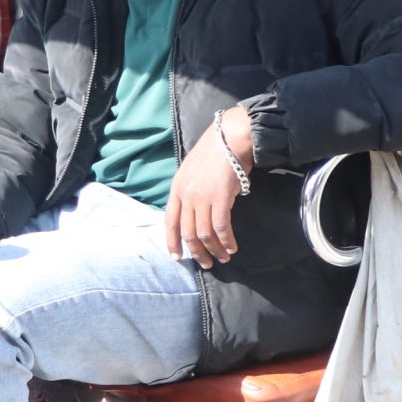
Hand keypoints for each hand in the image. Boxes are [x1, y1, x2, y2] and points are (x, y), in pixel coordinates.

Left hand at [166, 108, 251, 268]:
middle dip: (197, 252)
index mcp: (176, 188)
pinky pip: (221, 228)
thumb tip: (196, 212)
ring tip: (223, 258)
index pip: (169, 221)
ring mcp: (202, 197)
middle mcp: (186, 195)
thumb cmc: (214, 153)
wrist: (229, 137)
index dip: (172, 242)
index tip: (177, 257)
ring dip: (214, 250)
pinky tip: (232, 247)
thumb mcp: (192, 171)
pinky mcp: (220, 198)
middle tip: (206, 264)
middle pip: (188, 232)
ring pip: (204, 234)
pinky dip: (226, 241)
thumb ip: (190, 191)